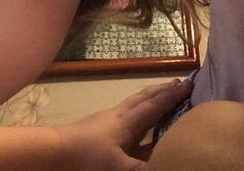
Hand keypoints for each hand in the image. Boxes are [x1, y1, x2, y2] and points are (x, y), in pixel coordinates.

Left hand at [56, 78, 191, 170]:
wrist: (54, 153)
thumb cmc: (88, 158)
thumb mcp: (120, 169)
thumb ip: (146, 168)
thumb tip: (169, 164)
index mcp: (129, 121)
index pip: (156, 105)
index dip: (173, 96)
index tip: (189, 83)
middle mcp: (119, 114)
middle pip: (144, 97)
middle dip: (162, 90)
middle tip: (178, 82)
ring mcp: (106, 118)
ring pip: (133, 102)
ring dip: (148, 97)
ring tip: (158, 95)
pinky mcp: (96, 126)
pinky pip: (123, 111)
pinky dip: (135, 109)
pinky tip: (131, 120)